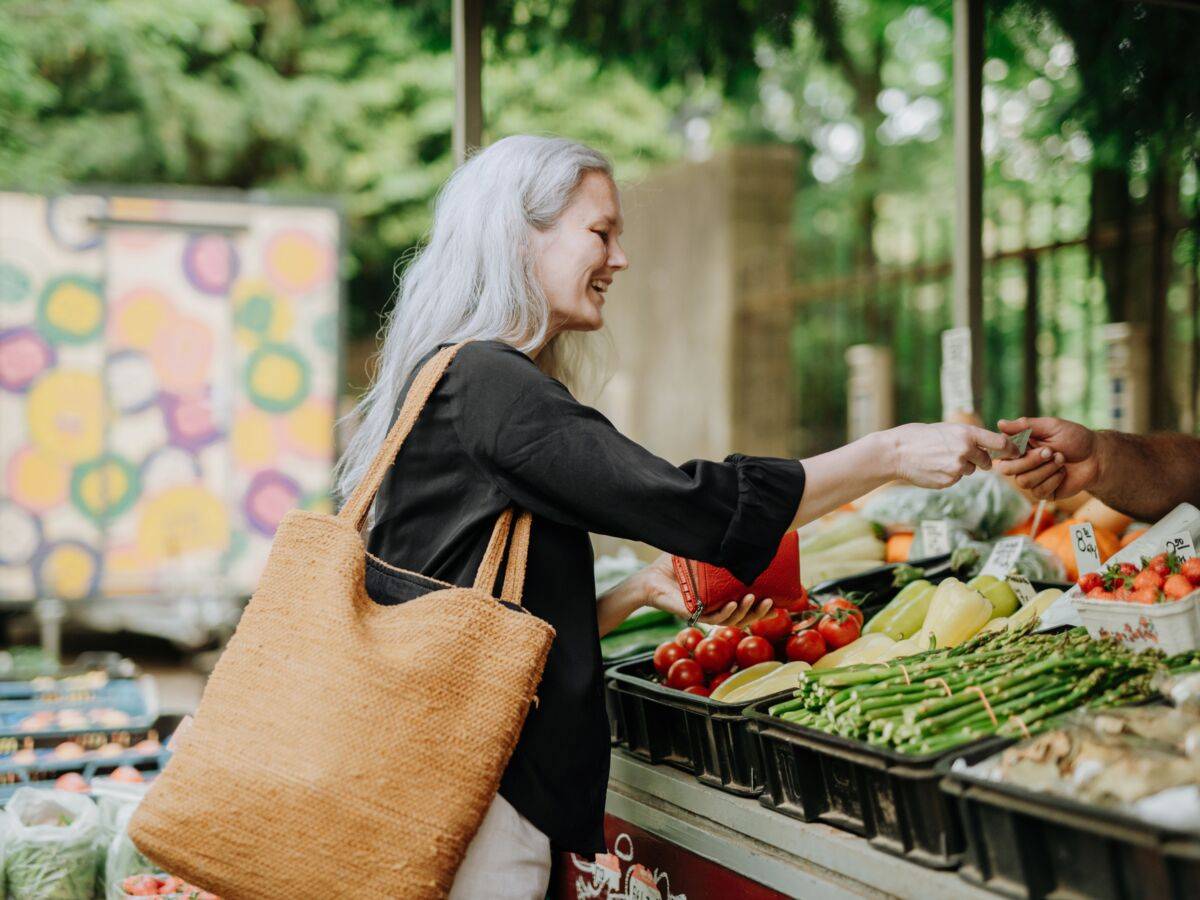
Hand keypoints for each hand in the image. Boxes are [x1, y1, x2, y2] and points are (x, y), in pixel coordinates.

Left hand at [638, 553, 773, 626]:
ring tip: (755, 600)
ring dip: (745, 612)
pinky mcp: (691, 614)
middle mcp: (715, 608)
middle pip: (744, 617)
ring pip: (731, 620)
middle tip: (772, 603)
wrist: (650, 577)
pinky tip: (733, 605)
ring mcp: (704, 612)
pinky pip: (711, 618)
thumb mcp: (702, 555)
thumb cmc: (675, 567)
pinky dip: (724, 612)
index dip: (764, 609)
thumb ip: (717, 546)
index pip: (747, 606)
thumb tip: (736, 525)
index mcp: (722, 598)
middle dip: (760, 613)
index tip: (781, 603)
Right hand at [886, 422, 1017, 488]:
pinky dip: (948, 475)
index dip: (1011, 449)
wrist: (896, 452)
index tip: (1014, 452)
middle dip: (979, 460)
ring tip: (939, 459)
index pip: (1000, 443)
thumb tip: (987, 446)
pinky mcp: (948, 481)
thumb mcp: (946, 429)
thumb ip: (968, 438)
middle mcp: (965, 451)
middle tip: (960, 454)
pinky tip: (933, 467)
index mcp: (966, 434)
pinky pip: (956, 479)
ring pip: (969, 471)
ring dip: (961, 467)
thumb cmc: (919, 437)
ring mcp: (957, 468)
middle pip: (985, 461)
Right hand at [993, 417, 1098, 499]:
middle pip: (1007, 470)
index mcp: (1020, 447)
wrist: (1097, 457)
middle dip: (1030, 461)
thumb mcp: (1051, 426)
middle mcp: (1021, 463)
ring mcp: (1032, 479)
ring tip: (1060, 459)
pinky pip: (1038, 491)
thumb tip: (1000, 423)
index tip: (1026, 444)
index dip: (1008, 450)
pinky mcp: (1043, 492)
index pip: (1001, 452)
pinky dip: (1053, 479)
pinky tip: (1063, 472)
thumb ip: (1026, 425)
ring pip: (1023, 481)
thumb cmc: (1075, 438)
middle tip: (1050, 451)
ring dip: (1046, 469)